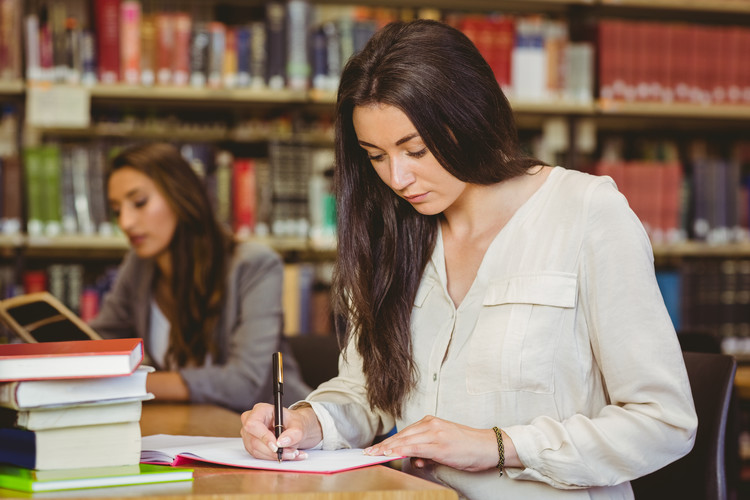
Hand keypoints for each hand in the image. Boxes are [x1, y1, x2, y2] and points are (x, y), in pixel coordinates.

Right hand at [240, 403, 322, 460]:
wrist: (295, 429)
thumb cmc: (294, 422)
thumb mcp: (299, 425)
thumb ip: (293, 433)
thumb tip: (282, 442)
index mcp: (261, 410)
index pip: (253, 424)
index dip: (263, 437)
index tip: (277, 446)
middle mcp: (251, 421)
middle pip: (254, 441)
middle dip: (273, 451)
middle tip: (291, 453)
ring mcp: (249, 435)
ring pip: (257, 451)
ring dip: (275, 456)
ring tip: (292, 453)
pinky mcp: (252, 446)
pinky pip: (260, 456)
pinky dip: (274, 458)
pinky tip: (287, 455)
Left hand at [363, 415, 509, 471]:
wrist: (487, 446)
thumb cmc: (468, 447)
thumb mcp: (444, 448)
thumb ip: (427, 452)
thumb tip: (415, 460)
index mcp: (430, 422)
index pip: (404, 433)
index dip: (388, 441)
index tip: (375, 448)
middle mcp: (430, 424)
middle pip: (401, 436)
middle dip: (383, 445)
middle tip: (368, 453)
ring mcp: (435, 433)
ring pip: (406, 440)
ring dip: (388, 448)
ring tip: (375, 454)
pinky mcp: (440, 444)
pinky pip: (416, 447)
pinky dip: (402, 450)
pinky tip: (392, 454)